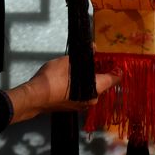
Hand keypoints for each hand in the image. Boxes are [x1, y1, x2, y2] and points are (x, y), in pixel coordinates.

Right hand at [5, 56, 120, 123]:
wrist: (36, 97)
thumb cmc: (54, 78)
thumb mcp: (68, 61)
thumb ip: (83, 56)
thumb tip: (94, 47)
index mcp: (95, 88)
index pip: (114, 79)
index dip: (117, 70)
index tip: (118, 62)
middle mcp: (92, 99)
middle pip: (102, 84)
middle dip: (101, 72)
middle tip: (97, 59)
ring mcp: (82, 105)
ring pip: (92, 89)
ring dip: (91, 79)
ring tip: (85, 65)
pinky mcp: (73, 107)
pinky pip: (83, 94)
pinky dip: (82, 85)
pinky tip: (74, 77)